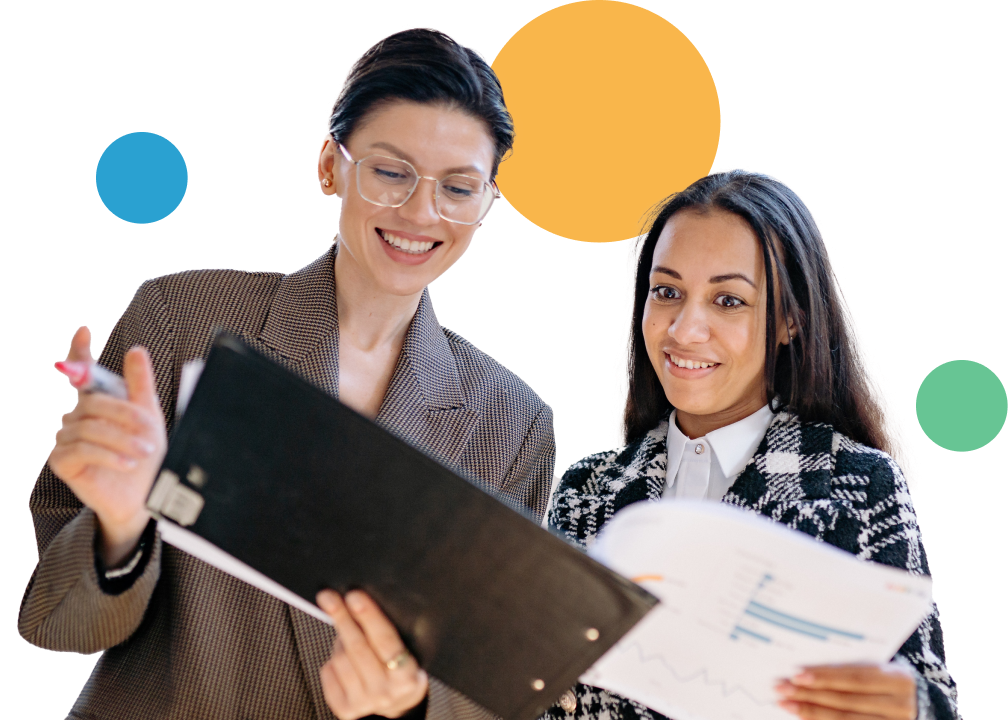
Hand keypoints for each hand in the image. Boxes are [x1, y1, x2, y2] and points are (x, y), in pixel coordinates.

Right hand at [47, 326, 167, 566]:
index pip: (82, 372)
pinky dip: (108, 453)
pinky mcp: (61, 461)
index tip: (84, 330)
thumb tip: (136, 351)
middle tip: (151, 434)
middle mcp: (76, 416)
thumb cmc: (145, 455)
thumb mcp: (148, 417)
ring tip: (144, 451)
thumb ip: (140, 385)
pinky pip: (81, 448)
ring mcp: (65, 438)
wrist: (142, 495)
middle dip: (125, 416)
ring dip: (122, 438)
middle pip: (94, 403)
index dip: (79, 352)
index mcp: (97, 402)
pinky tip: (126, 462)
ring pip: (91, 427)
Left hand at [317, 589, 427, 719]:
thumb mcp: (407, 654)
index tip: (354, 596)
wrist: (398, 706)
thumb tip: (358, 604)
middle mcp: (385, 693)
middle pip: (358, 648)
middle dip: (342, 618)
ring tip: (347, 632)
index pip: (385, 640)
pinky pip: (328, 673)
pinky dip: (331, 659)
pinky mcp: (345, 709)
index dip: (368, 616)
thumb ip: (388, 634)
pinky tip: (341, 655)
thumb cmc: (401, 670)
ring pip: (340, 659)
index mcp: (406, 676)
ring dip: (339, 639)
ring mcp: (364, 703)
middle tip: (329, 597)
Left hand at [775, 663, 915, 718]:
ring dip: (811, 712)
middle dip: (810, 694)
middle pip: (846, 700)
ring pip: (846, 719)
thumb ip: (855, 665)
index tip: (795, 674)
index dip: (824, 677)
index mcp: (899, 679)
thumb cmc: (893, 680)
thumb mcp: (883, 668)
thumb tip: (807, 666)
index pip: (854, 678)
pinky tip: (804, 718)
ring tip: (786, 704)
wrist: (926, 706)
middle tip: (781, 688)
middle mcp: (900, 705)